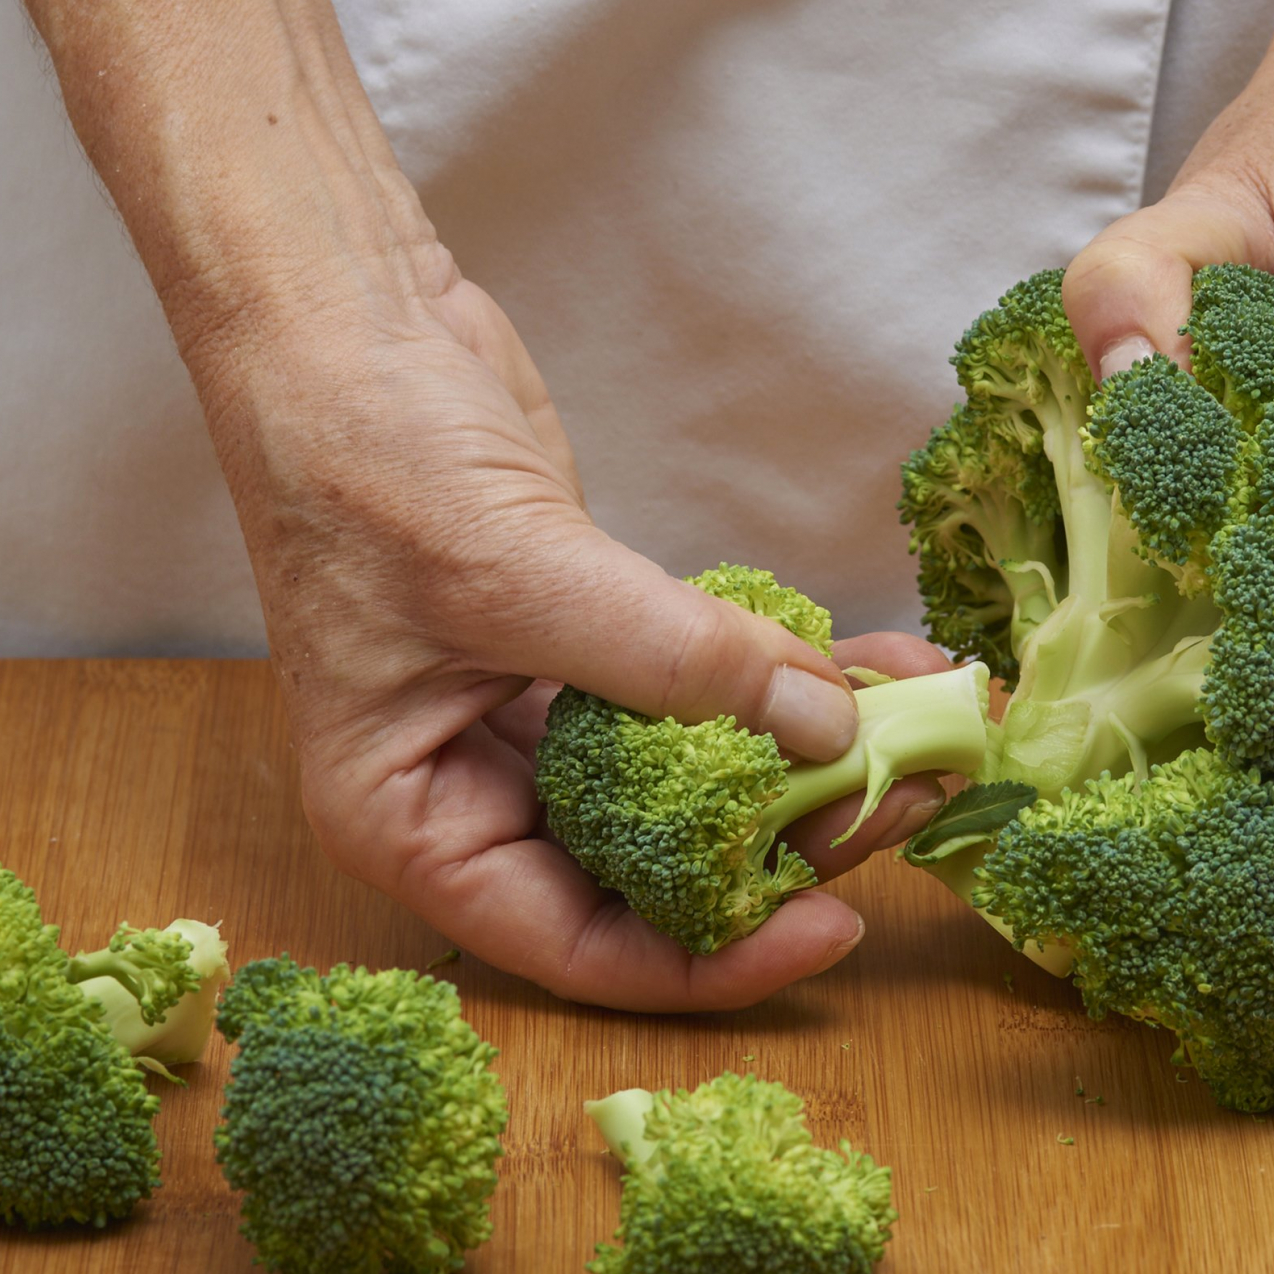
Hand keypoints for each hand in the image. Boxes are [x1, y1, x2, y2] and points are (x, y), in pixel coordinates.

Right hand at [187, 231, 934, 1010]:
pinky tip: (884, 661)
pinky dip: (792, 676)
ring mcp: (541, 714)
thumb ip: (672, 658)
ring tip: (931, 733)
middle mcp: (476, 790)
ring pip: (698, 778)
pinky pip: (710, 687)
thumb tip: (828, 728)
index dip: (712, 955)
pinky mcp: (597, 639)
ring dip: (814, 757)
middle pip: (656, 867)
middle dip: (789, 840)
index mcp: (415, 823)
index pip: (579, 943)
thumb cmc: (362, 456)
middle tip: (912, 801)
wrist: (342, 318)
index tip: (832, 924)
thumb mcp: (516, 571)